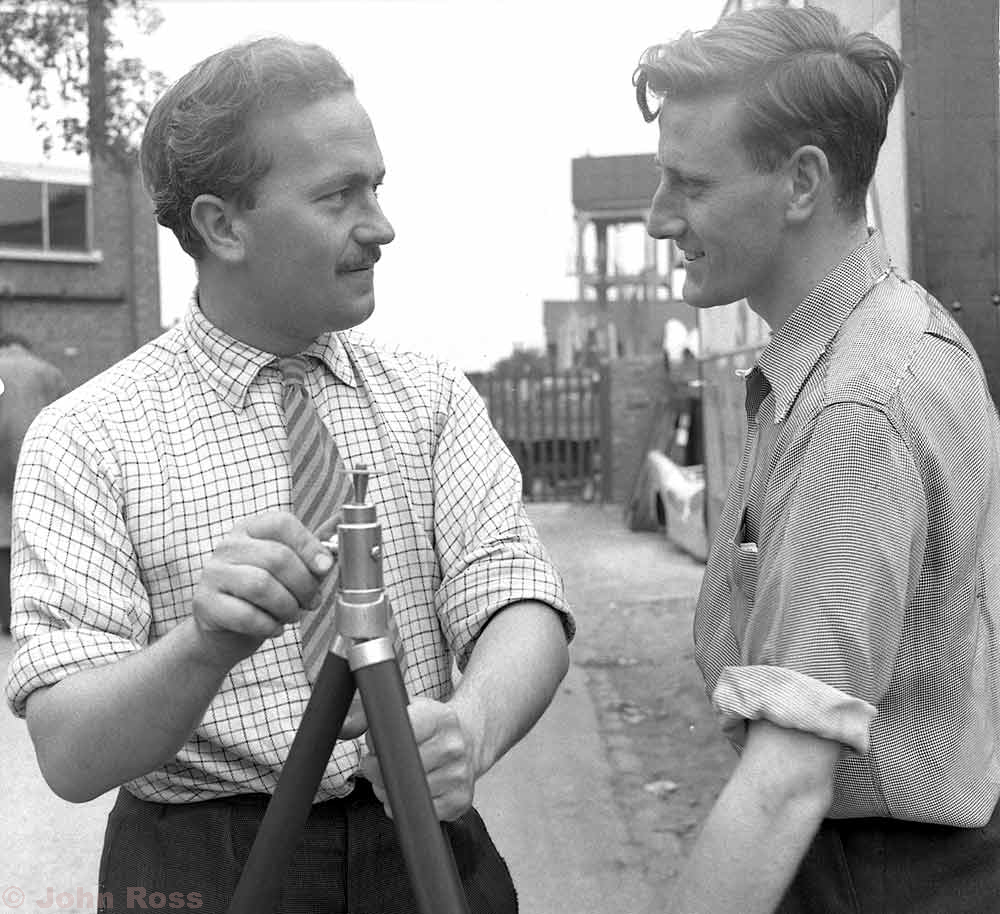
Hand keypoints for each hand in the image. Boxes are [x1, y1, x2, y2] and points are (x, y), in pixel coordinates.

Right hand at [191, 511, 333, 666]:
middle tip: (311, 601)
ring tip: (292, 614)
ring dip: (287, 606)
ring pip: (261, 585)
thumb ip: (314, 547)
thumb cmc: (264, 597)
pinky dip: (268, 625)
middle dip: (303, 584)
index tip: (326, 567)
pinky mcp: (204, 603)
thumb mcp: (291, 569)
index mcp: (251, 529)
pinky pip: (245, 614)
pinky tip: (273, 627)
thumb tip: (342, 521)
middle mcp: (228, 545)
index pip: (282, 523)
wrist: (226, 633)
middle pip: (277, 557)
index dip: (309, 545)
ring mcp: (212, 573)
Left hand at [359, 697, 479, 820]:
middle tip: (375, 764)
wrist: (470, 740)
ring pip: (406, 794)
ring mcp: (459, 775)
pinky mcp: (460, 800)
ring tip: (395, 778)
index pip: (400, 732)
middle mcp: (454, 746)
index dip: (378, 741)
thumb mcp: (406, 707)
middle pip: (399, 769)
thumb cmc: (430, 726)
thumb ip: (370, 713)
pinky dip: (407, 806)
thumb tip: (345, 728)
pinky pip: (419, 812)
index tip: (375, 743)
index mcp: (441, 718)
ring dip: (389, 791)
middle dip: (376, 770)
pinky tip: (412, 791)